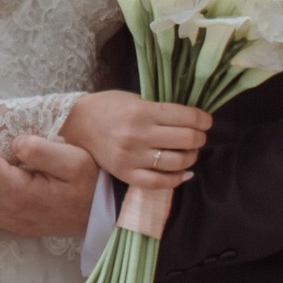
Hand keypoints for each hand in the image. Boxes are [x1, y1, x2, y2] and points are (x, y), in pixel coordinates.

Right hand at [58, 93, 211, 188]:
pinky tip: (184, 172)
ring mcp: (132, 158)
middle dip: (200, 137)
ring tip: (189, 152)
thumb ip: (161, 109)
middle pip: (187, 139)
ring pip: (177, 162)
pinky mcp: (125, 174)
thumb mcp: (135, 99)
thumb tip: (192, 119)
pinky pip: (159, 183)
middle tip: (198, 135)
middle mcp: (138, 136)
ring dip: (191, 157)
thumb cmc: (109, 107)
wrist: (76, 124)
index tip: (206, 121)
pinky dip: (177, 179)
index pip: (187, 117)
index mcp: (142, 112)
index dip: (203, 119)